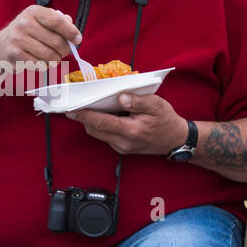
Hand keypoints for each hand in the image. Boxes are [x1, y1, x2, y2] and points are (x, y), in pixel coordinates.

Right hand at [0, 6, 79, 64]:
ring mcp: (18, 39)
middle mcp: (24, 23)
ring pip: (51, 56)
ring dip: (55, 60)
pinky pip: (41, 65)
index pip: (57, 21)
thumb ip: (56, 21)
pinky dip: (44, 66)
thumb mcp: (38, 21)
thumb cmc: (25, 35)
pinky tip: (38, 60)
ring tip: (50, 56)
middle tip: (62, 51)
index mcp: (33, 12)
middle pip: (58, 42)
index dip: (71, 32)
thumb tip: (71, 23)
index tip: (77, 39)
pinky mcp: (16, 55)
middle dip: (65, 50)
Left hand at [67, 91, 186, 154]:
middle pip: (94, 129)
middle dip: (84, 117)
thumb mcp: (157, 105)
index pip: (101, 122)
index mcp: (131, 130)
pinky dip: (101, 126)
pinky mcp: (122, 148)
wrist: (176, 140)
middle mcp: (123, 142)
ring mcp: (122, 147)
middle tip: (78, 103)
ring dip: (92, 121)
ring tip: (91, 107)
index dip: (83, 115)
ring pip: (98, 134)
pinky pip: (105, 136)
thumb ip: (138, 101)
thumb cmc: (167, 120)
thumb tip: (121, 97)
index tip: (70, 109)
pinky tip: (106, 115)